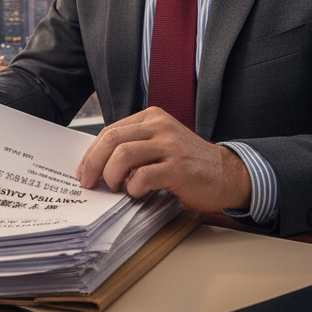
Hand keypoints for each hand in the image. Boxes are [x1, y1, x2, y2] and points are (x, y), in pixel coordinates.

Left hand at [76, 107, 251, 212]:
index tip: (84, 172)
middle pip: (112, 139)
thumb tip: (97, 165)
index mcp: (151, 118)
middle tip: (89, 183)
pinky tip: (138, 193)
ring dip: (111, 176)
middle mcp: (160, 126)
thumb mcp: (160, 145)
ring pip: (123, 154)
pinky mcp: (179, 168)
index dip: (92, 153)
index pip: (110, 131)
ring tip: (114, 188)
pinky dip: (133, 188)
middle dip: (93, 163)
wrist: (228, 174)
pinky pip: (144, 176)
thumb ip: (135, 148)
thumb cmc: (189, 163)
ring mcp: (170, 146)